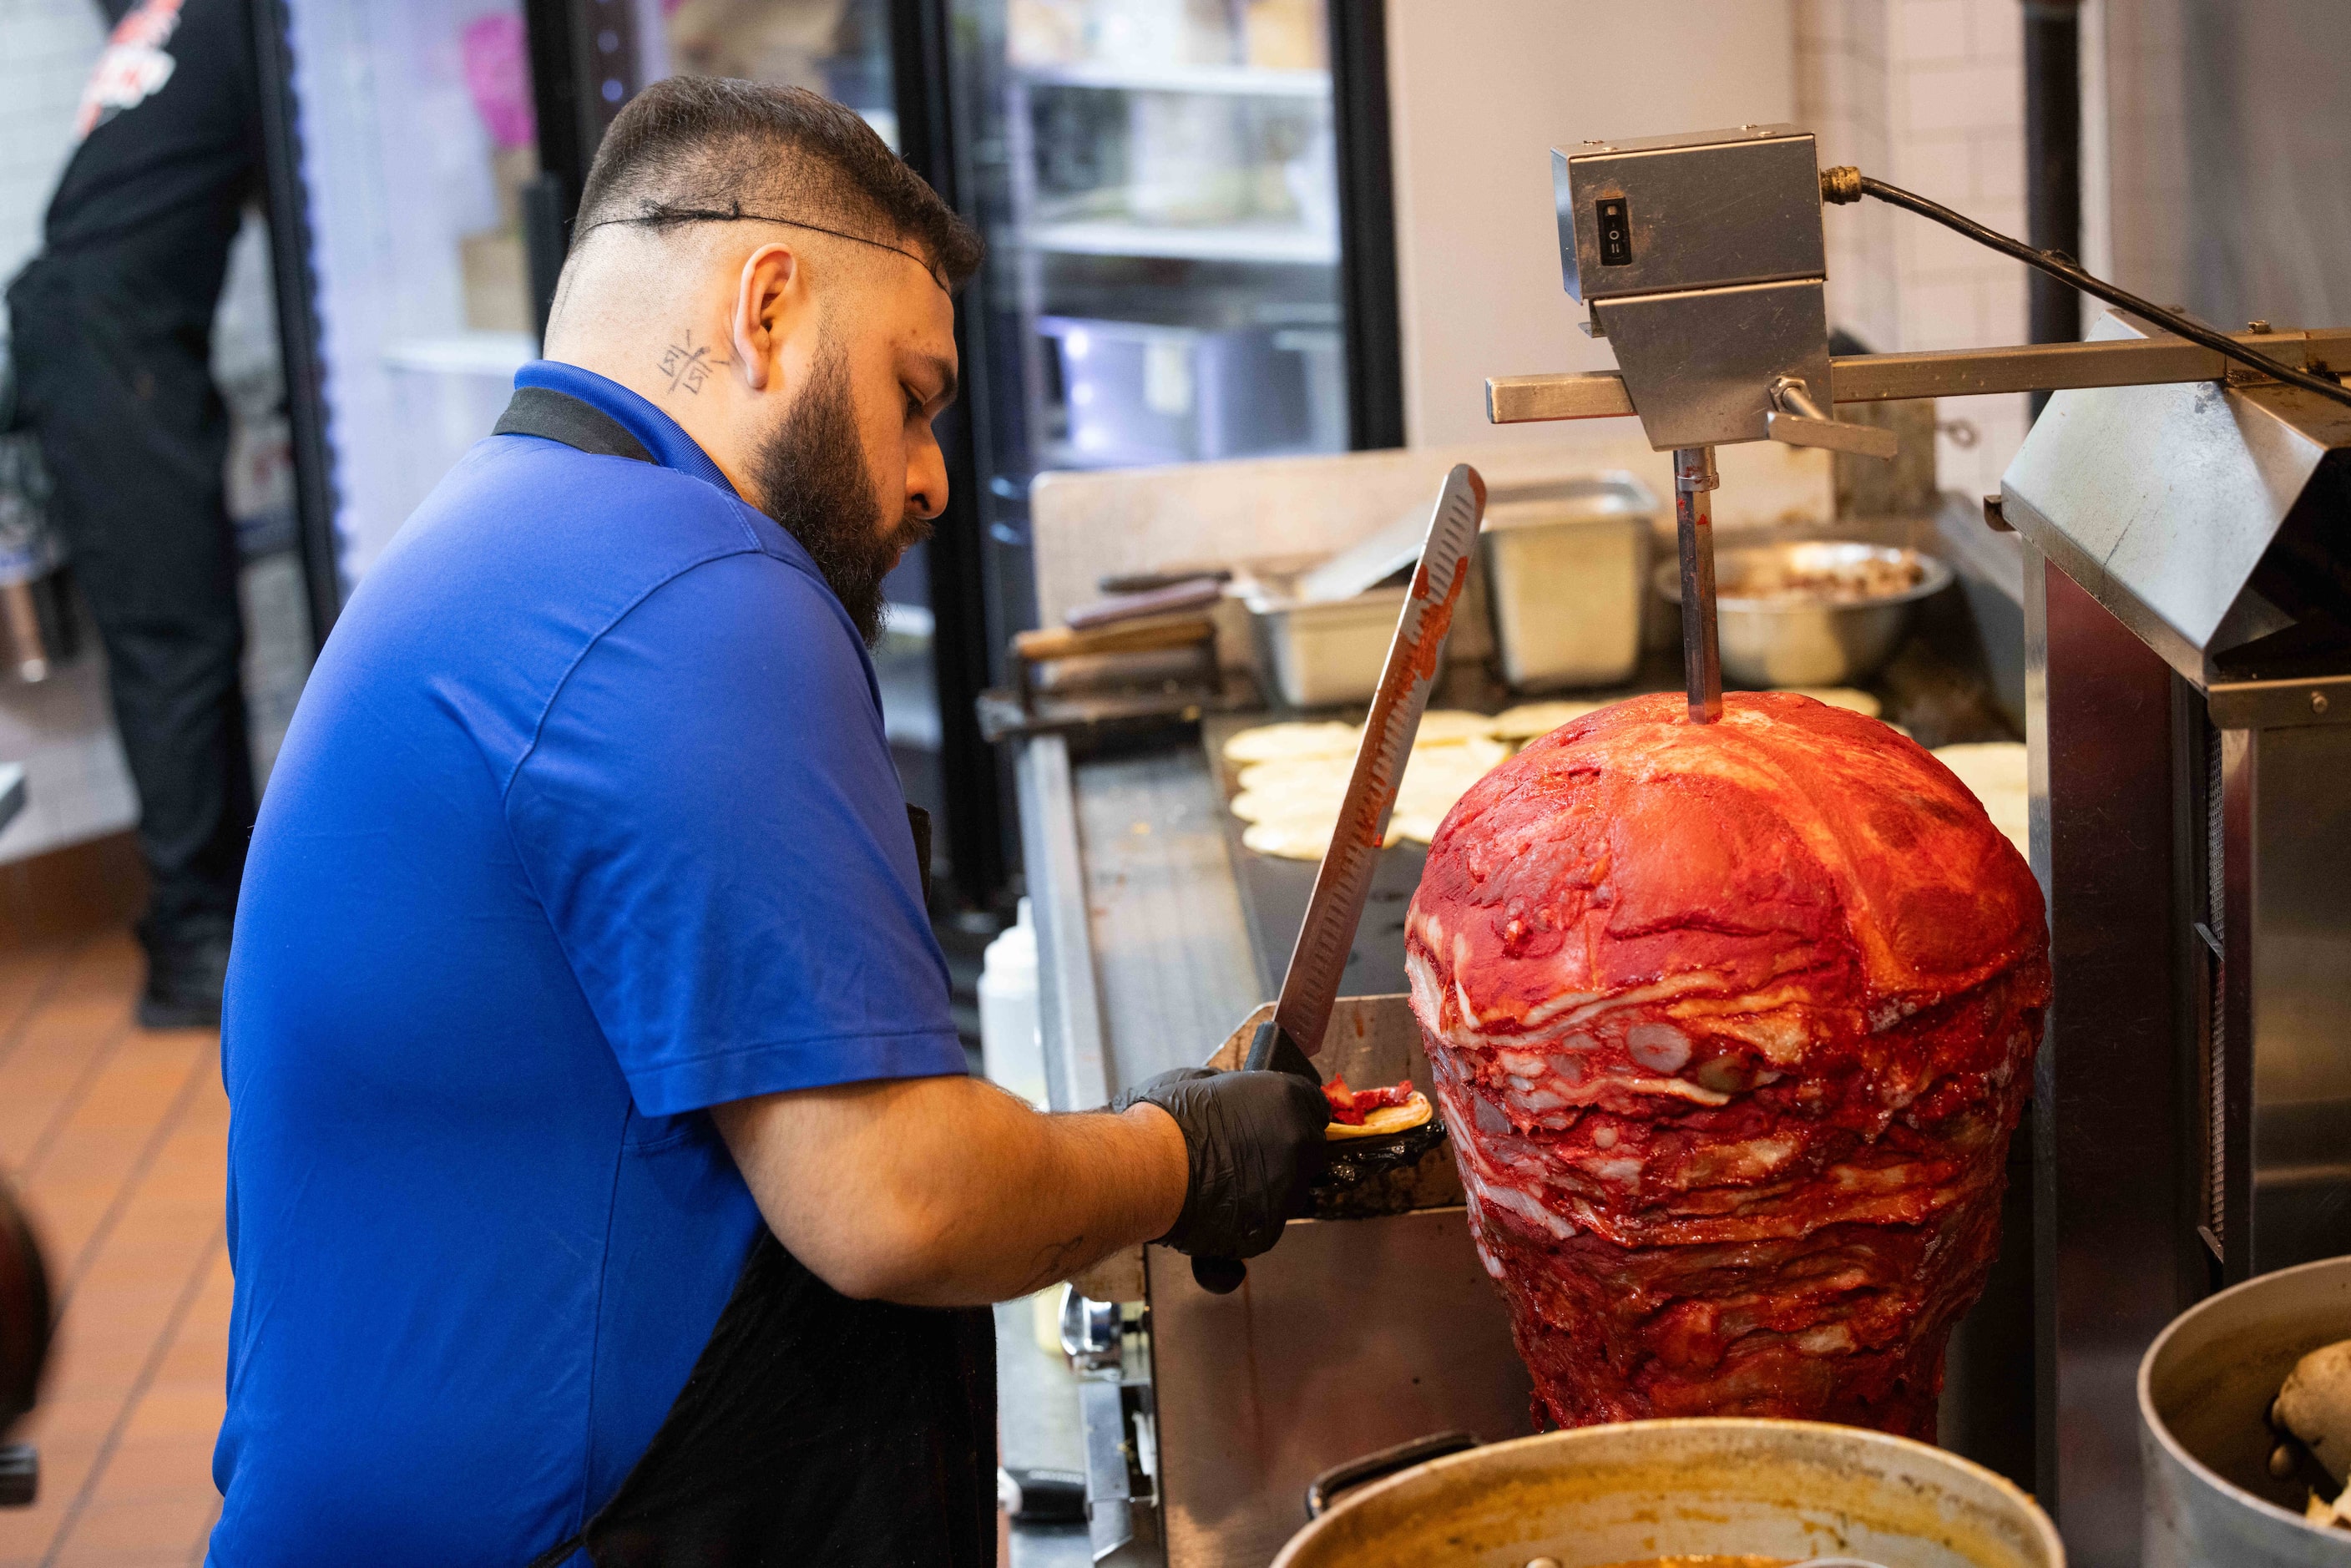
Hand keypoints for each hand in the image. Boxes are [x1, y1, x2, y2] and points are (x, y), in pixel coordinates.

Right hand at [1111, 1068, 1330, 1257]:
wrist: (1143, 1167)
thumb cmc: (1165, 1119)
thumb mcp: (1204, 1081)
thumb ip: (1238, 1093)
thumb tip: (1241, 1100)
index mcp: (1287, 1098)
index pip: (1315, 1108)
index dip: (1292, 1116)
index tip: (1277, 1124)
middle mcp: (1297, 1142)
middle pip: (1308, 1151)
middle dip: (1285, 1153)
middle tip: (1247, 1155)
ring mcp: (1287, 1188)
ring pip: (1290, 1190)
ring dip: (1268, 1187)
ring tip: (1227, 1185)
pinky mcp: (1268, 1229)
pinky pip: (1265, 1224)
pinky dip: (1247, 1220)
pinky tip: (1219, 1211)